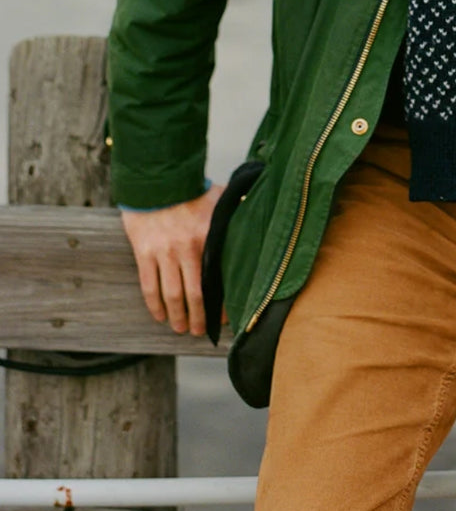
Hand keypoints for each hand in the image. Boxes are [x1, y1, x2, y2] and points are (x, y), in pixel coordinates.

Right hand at [121, 185, 223, 336]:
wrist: (155, 179)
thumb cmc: (191, 189)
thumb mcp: (219, 200)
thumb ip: (234, 214)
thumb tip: (257, 217)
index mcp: (209, 236)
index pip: (218, 278)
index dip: (221, 302)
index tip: (225, 317)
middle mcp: (187, 248)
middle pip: (194, 294)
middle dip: (198, 318)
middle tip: (201, 331)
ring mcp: (164, 252)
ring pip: (172, 295)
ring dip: (177, 317)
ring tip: (181, 329)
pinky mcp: (144, 253)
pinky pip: (150, 286)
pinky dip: (155, 305)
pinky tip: (160, 316)